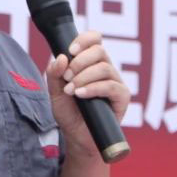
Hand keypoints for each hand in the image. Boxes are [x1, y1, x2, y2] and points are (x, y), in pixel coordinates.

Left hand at [44, 30, 129, 158]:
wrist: (77, 138)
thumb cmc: (69, 113)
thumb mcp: (54, 93)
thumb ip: (54, 75)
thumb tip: (62, 57)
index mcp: (91, 63)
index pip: (95, 39)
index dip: (85, 39)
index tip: (71, 50)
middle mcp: (105, 69)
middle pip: (99, 50)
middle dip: (79, 62)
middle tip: (67, 77)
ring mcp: (115, 82)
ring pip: (104, 67)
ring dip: (84, 77)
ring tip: (71, 90)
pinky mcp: (122, 97)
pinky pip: (111, 86)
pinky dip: (94, 88)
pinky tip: (81, 94)